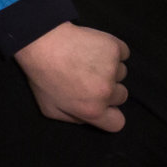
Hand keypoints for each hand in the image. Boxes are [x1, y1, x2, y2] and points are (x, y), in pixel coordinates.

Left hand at [14, 23, 130, 131]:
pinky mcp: (115, 48)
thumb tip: (89, 117)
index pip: (118, 123)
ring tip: (90, 61)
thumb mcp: (50, 109)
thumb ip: (74, 118)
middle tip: (91, 79)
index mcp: (92, 110)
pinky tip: (97, 48)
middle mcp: (106, 92)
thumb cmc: (42, 76)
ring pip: (122, 73)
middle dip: (110, 90)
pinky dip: (114, 51)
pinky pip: (123, 53)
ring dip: (111, 68)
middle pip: (121, 96)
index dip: (111, 115)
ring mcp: (113, 69)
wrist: (42, 43)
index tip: (104, 105)